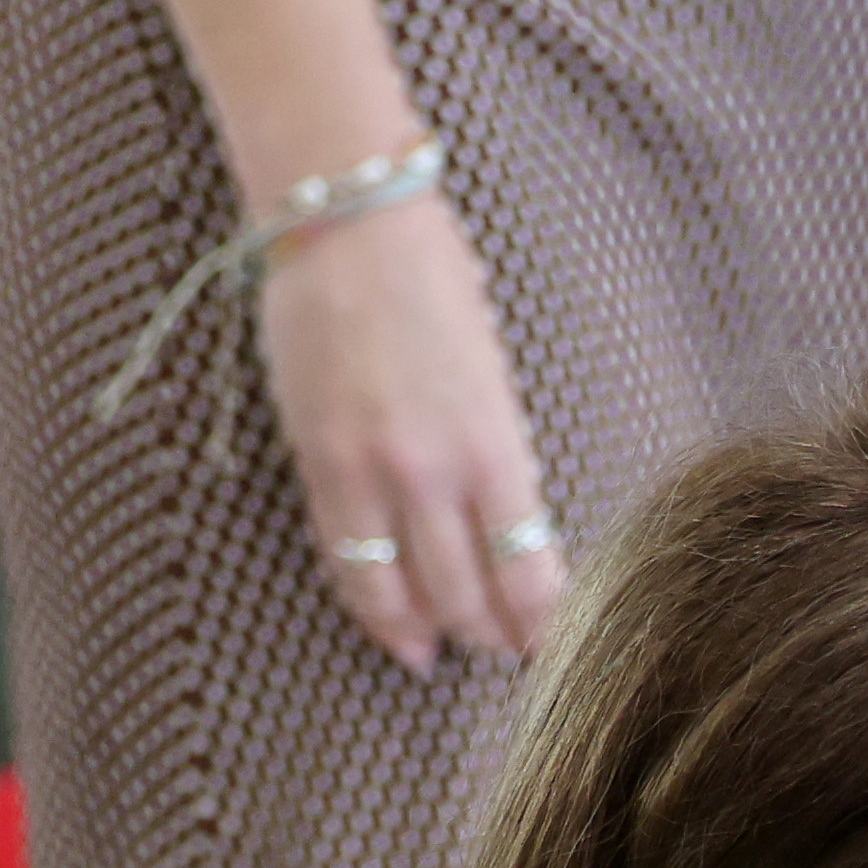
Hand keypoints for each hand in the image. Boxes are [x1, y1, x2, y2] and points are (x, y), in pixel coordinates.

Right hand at [258, 187, 555, 673]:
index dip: (541, 624)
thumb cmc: (433, 277)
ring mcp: (369, 469)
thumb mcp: (493, 371)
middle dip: (489, 636)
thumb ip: (497, 453)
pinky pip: (343, 557)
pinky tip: (389, 625)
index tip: (552, 643)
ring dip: (427, 632)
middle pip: (467, 597)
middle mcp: (435, 470)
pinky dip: (369, 601)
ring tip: (438, 649)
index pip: (528, 572)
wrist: (348, 216)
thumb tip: (507, 526)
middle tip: (500, 652)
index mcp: (497, 444)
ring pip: (402, 592)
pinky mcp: (315, 459)